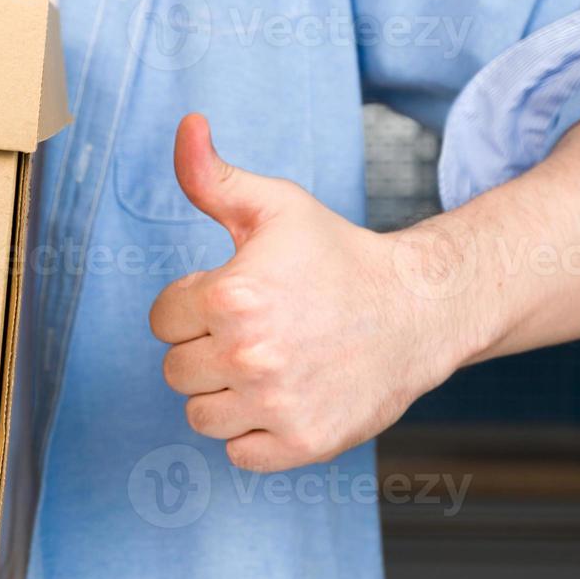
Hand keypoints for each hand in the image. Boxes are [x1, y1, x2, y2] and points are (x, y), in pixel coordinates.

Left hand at [149, 113, 468, 471]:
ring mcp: (276, 404)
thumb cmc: (337, 256)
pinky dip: (254, 433)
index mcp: (232, 297)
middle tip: (257, 331)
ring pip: (199, 414)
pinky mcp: (303, 443)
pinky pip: (238, 453)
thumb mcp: (275, 206)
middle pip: (175, 369)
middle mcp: (250, 356)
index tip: (236, 298)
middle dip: (206, 349)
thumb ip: (213, 176)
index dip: (194, 305)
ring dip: (224, 395)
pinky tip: (283, 399)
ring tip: (268, 365)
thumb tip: (186, 126)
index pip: (163, 319)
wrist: (416, 310)